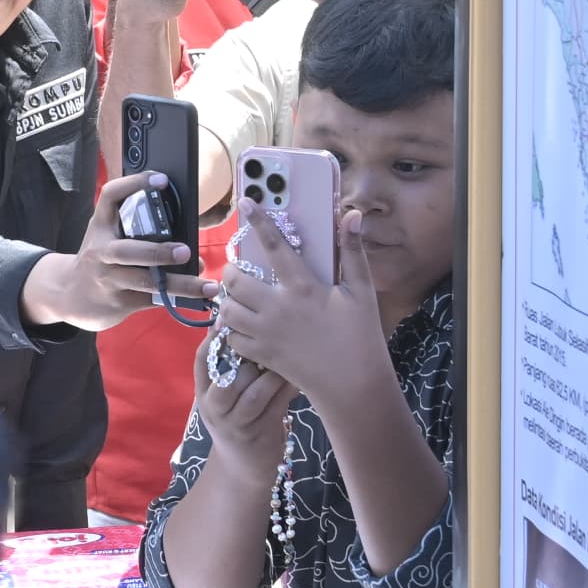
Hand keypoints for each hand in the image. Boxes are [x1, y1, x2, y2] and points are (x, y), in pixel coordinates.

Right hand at [27, 167, 205, 330]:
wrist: (69, 294)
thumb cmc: (101, 258)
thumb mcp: (108, 236)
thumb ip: (137, 230)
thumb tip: (187, 232)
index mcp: (101, 225)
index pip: (111, 196)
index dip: (135, 184)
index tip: (162, 180)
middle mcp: (101, 250)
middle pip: (126, 251)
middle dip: (157, 252)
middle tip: (185, 251)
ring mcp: (108, 278)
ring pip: (145, 282)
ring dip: (178, 283)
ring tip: (205, 284)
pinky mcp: (118, 301)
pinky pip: (151, 299)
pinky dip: (176, 298)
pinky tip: (198, 298)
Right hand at [194, 336, 296, 475]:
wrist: (242, 471)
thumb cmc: (239, 423)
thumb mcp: (226, 399)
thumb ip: (232, 368)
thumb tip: (245, 325)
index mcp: (203, 394)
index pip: (202, 359)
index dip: (215, 336)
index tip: (232, 316)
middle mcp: (214, 408)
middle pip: (228, 375)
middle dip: (251, 356)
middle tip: (273, 338)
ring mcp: (236, 423)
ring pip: (253, 392)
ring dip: (273, 373)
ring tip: (290, 358)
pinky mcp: (258, 435)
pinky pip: (276, 405)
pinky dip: (289, 389)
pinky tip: (300, 378)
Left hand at [211, 194, 386, 408]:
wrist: (352, 384)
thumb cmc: (360, 335)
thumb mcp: (361, 291)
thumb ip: (353, 252)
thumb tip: (351, 215)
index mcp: (302, 287)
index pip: (273, 245)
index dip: (258, 220)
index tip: (245, 202)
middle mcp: (277, 308)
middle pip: (234, 279)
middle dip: (231, 270)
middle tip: (241, 270)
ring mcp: (265, 333)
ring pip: (226, 309)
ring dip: (228, 300)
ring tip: (239, 297)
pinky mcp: (261, 354)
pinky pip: (231, 337)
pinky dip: (231, 328)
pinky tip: (244, 324)